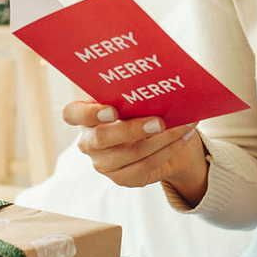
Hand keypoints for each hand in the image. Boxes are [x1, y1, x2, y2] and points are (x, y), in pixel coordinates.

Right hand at [61, 100, 202, 188]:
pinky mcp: (122, 178)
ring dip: (161, 139)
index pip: (72, 114)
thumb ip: (132, 90)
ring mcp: (103, 163)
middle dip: (133, 129)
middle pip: (102, 138)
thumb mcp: (130, 96)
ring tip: (183, 126)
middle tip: (160, 122)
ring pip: (130, 154)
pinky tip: (184, 137)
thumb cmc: (137, 107)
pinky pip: (146, 166)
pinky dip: (168, 150)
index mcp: (84, 115)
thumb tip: (156, 79)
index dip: (89, 113)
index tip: (112, 110)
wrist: (154, 135)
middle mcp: (89, 141)